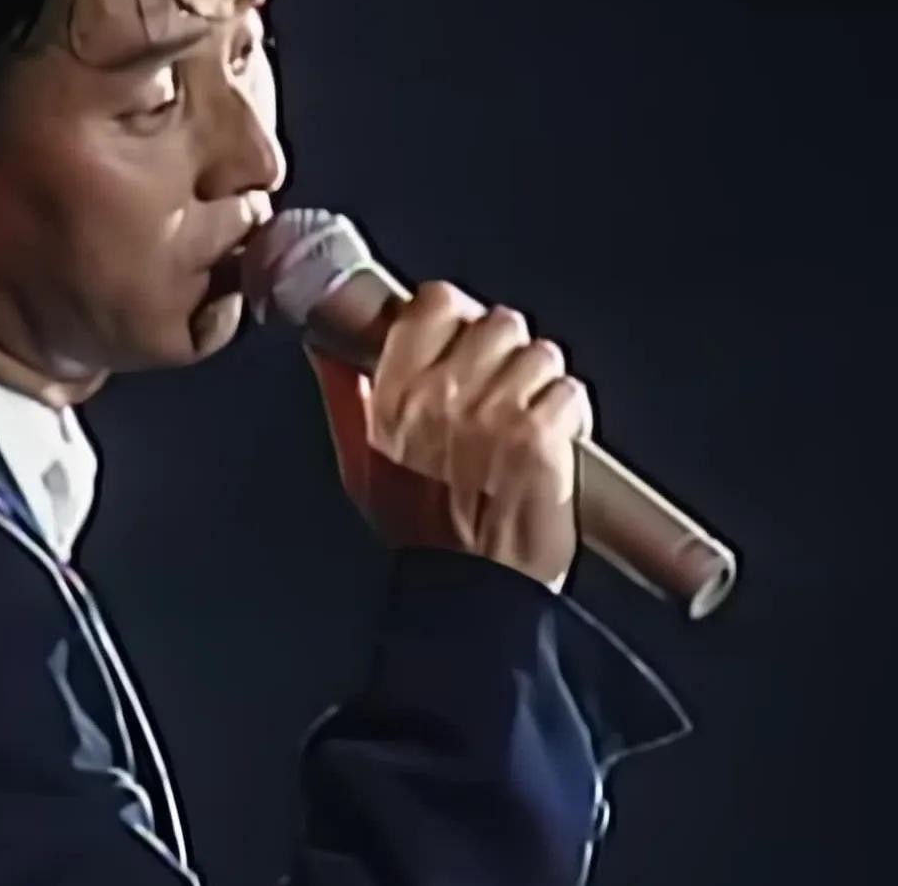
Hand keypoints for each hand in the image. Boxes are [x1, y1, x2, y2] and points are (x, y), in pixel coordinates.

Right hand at [308, 282, 592, 586]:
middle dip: (506, 353)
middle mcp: (445, 395)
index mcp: (396, 394)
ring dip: (542, 384)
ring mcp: (496, 413)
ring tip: (529, 422)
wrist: (469, 594)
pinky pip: (569, 392)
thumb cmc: (420, 536)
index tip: (462, 338)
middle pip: (498, 322)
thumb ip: (346, 399)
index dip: (457, 315)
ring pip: (541, 353)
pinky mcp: (542, 438)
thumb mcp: (360, 464)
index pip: (435, 303)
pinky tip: (552, 444)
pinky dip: (570, 416)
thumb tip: (327, 348)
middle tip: (502, 392)